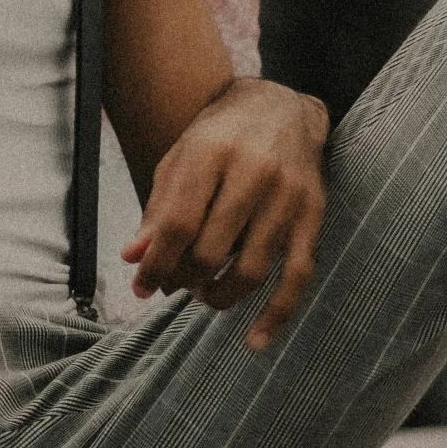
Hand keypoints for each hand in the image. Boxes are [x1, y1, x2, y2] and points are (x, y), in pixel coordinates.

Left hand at [122, 79, 328, 350]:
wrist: (283, 108)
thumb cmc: (220, 138)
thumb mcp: (180, 160)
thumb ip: (159, 209)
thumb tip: (134, 259)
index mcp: (212, 154)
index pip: (178, 224)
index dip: (155, 264)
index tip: (140, 287)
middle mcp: (253, 173)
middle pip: (212, 251)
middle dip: (185, 279)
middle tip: (175, 283)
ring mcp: (287, 196)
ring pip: (251, 269)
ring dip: (220, 295)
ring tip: (204, 294)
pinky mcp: (312, 215)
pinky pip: (297, 275)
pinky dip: (276, 313)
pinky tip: (255, 339)